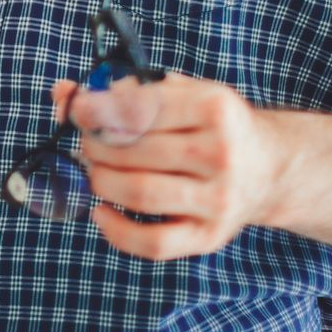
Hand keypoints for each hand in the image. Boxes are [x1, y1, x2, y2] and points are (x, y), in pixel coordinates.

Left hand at [50, 72, 286, 260]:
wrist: (269, 168)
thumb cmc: (211, 124)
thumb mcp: (181, 93)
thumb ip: (124, 90)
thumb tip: (63, 93)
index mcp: (214, 107)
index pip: (142, 108)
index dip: (99, 110)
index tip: (76, 111)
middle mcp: (220, 153)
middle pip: (136, 151)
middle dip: (96, 146)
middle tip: (86, 143)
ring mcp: (217, 199)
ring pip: (139, 193)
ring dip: (101, 181)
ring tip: (93, 171)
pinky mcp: (209, 236)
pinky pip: (154, 242)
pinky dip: (116, 231)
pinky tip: (100, 211)